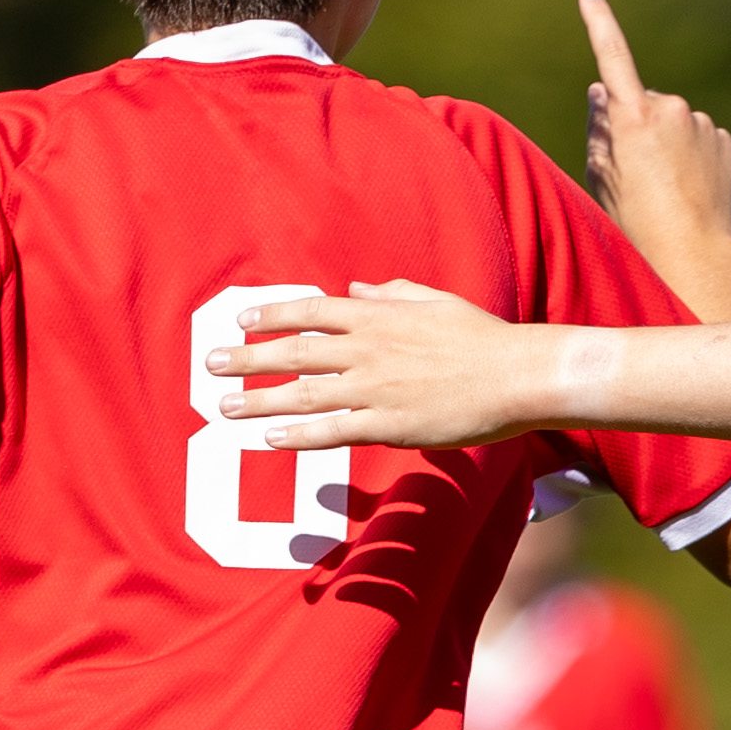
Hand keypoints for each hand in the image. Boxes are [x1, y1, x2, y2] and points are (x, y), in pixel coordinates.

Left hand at [209, 280, 552, 449]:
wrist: (519, 374)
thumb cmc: (483, 338)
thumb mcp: (435, 301)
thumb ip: (391, 294)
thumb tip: (355, 291)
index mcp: (380, 315)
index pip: (311, 310)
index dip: (272, 315)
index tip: (241, 319)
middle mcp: (369, 349)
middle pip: (294, 351)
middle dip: (248, 357)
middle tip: (211, 364)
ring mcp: (377, 387)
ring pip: (304, 393)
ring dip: (260, 400)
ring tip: (225, 407)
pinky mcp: (390, 424)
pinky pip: (333, 430)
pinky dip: (298, 435)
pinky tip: (270, 438)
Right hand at [578, 0, 730, 258]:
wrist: (694, 252)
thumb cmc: (636, 222)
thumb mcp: (602, 176)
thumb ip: (599, 127)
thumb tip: (601, 91)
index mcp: (633, 117)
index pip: (612, 58)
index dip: (599, 24)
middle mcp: (671, 109)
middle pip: (643, 105)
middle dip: (636, 127)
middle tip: (635, 177)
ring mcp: (702, 123)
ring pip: (673, 124)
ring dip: (666, 145)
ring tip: (664, 190)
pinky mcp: (723, 139)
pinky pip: (698, 140)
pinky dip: (691, 157)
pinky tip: (688, 189)